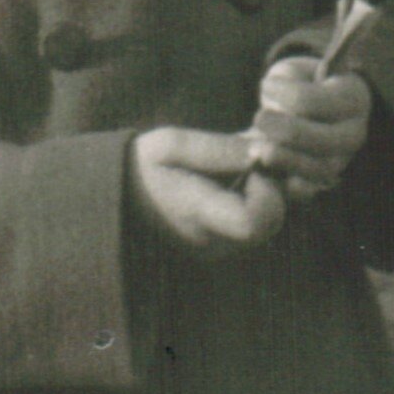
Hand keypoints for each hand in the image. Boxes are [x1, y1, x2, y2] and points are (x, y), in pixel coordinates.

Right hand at [131, 126, 287, 252]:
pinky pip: (260, 224)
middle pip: (272, 220)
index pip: (256, 220)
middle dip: (271, 183)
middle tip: (249, 156)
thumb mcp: (172, 144)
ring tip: (239, 163)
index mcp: (199, 216)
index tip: (251, 162)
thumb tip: (264, 150)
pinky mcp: (226, 246)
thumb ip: (219, 148)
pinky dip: (259, 197)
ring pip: (271, 222)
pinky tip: (237, 176)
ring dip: (267, 188)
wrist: (121, 194)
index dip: (267, 187)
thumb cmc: (145, 165)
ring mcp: (222, 249)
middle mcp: (214, 242)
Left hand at [248, 55, 371, 202]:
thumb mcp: (296, 71)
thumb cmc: (300, 84)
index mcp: (353, 97)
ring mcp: (343, 160)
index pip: (316, 101)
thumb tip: (279, 110)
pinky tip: (269, 172)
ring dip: (284, 159)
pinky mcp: (325, 181)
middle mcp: (355, 132)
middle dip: (286, 131)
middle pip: (323, 140)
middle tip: (258, 118)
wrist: (308, 109)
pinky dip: (289, 186)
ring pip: (319, 168)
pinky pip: (310, 191)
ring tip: (258, 148)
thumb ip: (288, 82)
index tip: (266, 85)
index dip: (285, 94)